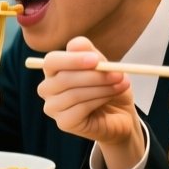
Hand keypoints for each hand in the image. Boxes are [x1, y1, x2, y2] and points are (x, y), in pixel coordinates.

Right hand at [36, 38, 144, 168]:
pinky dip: (99, 101)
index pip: (52, 61)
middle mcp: (48, 89)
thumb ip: (89, 53)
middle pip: (63, 79)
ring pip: (74, 94)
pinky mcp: (64, 123)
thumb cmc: (107, 87)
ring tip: (121, 84)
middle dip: (94, 75)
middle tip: (117, 73)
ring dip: (101, 88)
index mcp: (53, 70)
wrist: (120, 115)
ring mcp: (53, 107)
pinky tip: (110, 97)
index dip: (72, 60)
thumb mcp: (103, 66)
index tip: (95, 59)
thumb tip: (75, 45)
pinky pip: (80, 109)